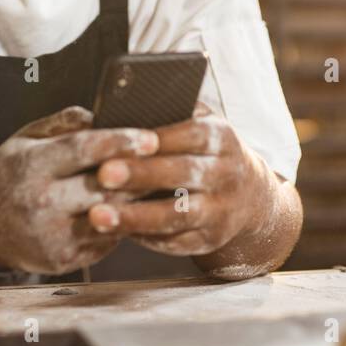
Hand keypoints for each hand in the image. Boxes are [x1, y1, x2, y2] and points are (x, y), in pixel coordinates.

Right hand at [0, 105, 158, 274]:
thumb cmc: (9, 171)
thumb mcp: (26, 137)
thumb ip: (64, 122)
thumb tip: (105, 112)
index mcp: (32, 166)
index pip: (84, 149)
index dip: (121, 142)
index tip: (151, 137)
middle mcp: (40, 203)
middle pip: (104, 186)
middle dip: (140, 173)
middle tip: (172, 161)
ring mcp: (51, 236)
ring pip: (111, 216)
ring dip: (139, 202)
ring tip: (163, 185)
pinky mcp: (61, 261)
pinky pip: (105, 241)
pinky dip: (124, 224)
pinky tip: (139, 211)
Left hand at [86, 103, 272, 256]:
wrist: (248, 196)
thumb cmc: (204, 151)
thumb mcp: (199, 124)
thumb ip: (170, 114)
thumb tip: (121, 104)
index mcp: (221, 137)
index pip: (191, 134)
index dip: (158, 138)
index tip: (122, 140)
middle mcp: (227, 173)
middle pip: (183, 173)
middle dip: (141, 174)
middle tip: (102, 174)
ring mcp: (222, 210)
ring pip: (178, 214)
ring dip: (136, 216)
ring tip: (97, 215)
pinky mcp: (210, 239)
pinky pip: (176, 241)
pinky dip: (144, 237)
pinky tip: (115, 232)